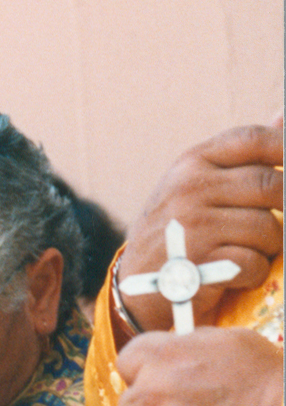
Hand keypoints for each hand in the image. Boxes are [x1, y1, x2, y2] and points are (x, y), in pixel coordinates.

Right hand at [115, 125, 281, 332]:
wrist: (133, 288)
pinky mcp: (199, 264)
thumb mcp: (193, 186)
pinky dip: (254, 273)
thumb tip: (283, 117)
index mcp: (192, 163)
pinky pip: (254, 262)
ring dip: (271, 246)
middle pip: (271, 184)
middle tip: (279, 223)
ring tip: (252, 251)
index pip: (253, 140)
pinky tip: (237, 274)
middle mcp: (190, 188)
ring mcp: (194, 226)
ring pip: (268, 227)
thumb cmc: (175, 233)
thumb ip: (238, 157)